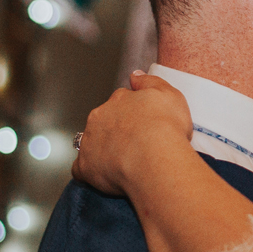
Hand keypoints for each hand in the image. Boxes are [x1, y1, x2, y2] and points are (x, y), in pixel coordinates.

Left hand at [72, 72, 193, 195]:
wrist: (155, 159)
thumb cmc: (165, 128)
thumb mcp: (169, 94)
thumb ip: (150, 81)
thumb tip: (135, 76)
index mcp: (119, 100)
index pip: (121, 101)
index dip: (133, 113)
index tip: (143, 123)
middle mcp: (100, 117)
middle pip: (104, 121)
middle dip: (115, 130)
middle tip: (136, 144)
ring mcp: (90, 141)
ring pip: (91, 142)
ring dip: (103, 149)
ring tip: (124, 162)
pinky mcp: (85, 166)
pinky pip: (83, 168)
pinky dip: (91, 171)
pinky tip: (106, 176)